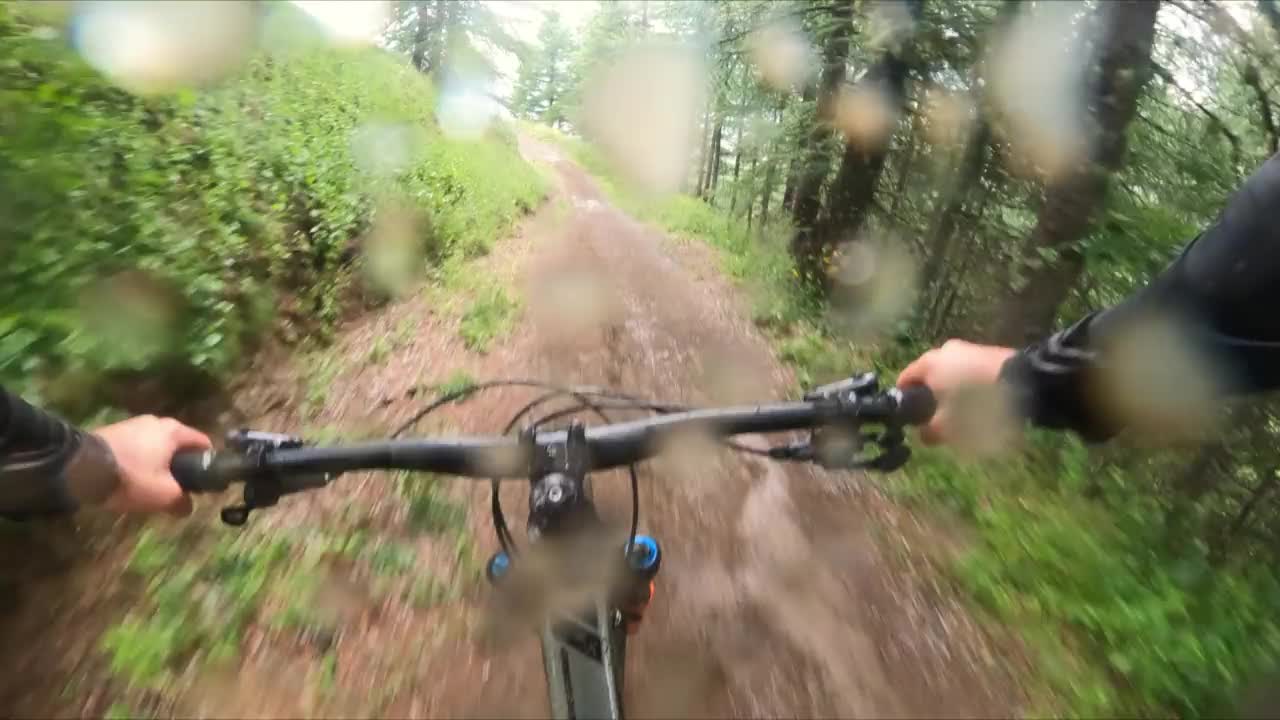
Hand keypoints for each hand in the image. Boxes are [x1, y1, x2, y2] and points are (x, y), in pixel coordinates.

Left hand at [92, 415, 211, 516]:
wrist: (79, 469)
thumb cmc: (131, 477)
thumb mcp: (163, 495)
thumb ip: (182, 501)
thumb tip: (188, 507)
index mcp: (174, 431)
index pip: (203, 443)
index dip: (208, 463)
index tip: (204, 482)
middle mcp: (156, 421)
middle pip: (177, 445)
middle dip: (179, 465)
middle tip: (176, 487)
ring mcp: (132, 424)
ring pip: (155, 446)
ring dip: (157, 464)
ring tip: (150, 486)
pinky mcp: (112, 432)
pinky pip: (135, 448)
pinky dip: (138, 461)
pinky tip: (129, 479)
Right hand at [896, 339, 1016, 446]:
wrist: (1024, 381)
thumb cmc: (976, 403)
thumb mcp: (949, 426)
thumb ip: (929, 432)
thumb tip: (922, 434)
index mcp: (927, 363)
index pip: (903, 380)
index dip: (904, 402)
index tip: (911, 420)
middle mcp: (943, 350)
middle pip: (928, 377)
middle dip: (931, 398)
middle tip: (939, 419)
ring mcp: (967, 348)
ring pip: (950, 374)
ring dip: (952, 392)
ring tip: (963, 413)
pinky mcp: (987, 352)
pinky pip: (969, 371)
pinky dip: (969, 386)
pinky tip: (981, 401)